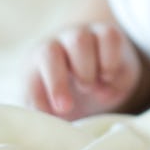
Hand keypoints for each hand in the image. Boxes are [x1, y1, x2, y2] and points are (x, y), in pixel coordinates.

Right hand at [25, 22, 142, 120]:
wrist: (77, 83)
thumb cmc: (104, 77)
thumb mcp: (120, 77)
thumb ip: (119, 81)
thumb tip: (102, 92)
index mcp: (100, 34)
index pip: (108, 35)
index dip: (110, 58)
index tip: (108, 78)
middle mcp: (73, 36)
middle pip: (79, 40)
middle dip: (85, 68)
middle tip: (87, 89)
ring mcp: (49, 49)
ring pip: (48, 53)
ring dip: (58, 83)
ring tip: (65, 108)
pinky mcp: (31, 71)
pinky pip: (29, 80)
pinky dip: (38, 100)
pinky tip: (49, 114)